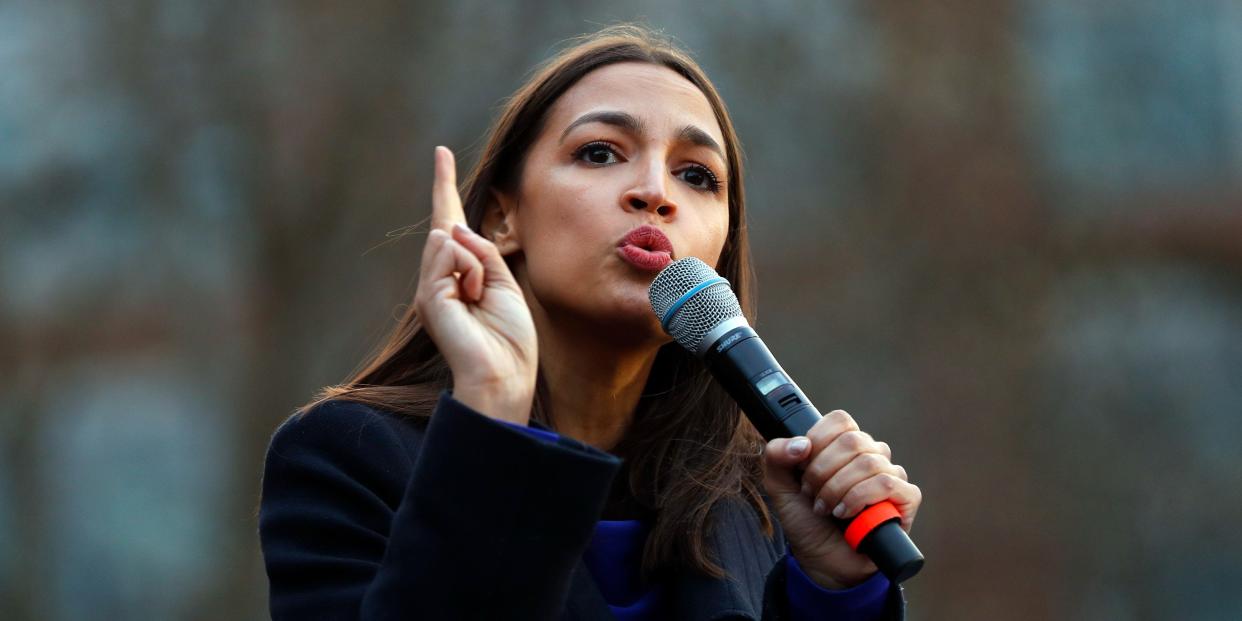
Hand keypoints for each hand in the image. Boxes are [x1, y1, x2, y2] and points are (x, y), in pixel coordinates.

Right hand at [412, 146, 537, 423]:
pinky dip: (470, 272)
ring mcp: (430, 287)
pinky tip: (473, 298)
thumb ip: (482, 252)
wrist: (504, 375)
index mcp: (461, 274)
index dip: (446, 186)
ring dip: (478, 264)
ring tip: (481, 299)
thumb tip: (451, 228)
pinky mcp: (428, 295)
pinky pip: (449, 254)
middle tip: (479, 283)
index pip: (451, 222)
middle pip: (448, 227)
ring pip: (450, 239)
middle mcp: (439, 278)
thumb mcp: (504, 283)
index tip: (440, 153)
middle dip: (463, 232)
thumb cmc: (510, 337)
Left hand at [761, 410, 921, 588]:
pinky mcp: (906, 498)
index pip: (840, 420)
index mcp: (844, 445)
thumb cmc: (806, 519)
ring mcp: (891, 475)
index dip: (818, 441)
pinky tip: (846, 514)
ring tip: (826, 509)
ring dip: (837, 489)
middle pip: (852, 441)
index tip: (803, 467)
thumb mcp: (778, 486)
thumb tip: (801, 444)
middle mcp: (871, 455)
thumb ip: (776, 456)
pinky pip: (887, 484)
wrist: (821, 560)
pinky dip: (859, 499)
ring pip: (868, 463)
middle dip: (822, 471)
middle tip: (811, 494)